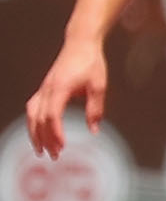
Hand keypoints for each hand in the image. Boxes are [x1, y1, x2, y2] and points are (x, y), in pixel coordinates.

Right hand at [24, 38, 107, 157]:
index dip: (55, 132)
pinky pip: (33, 109)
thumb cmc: (91, 63)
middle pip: (39, 119)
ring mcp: (43, 89)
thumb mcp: (99, 86)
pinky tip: (39, 133)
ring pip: (32, 115)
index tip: (62, 146)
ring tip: (42, 150)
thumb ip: (95, 109)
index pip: (53, 115)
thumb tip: (93, 130)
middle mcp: (47, 89)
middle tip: (54, 156)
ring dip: (36, 134)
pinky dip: (34, 123)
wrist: (81, 43)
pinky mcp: (44, 88)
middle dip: (45, 139)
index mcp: (60, 88)